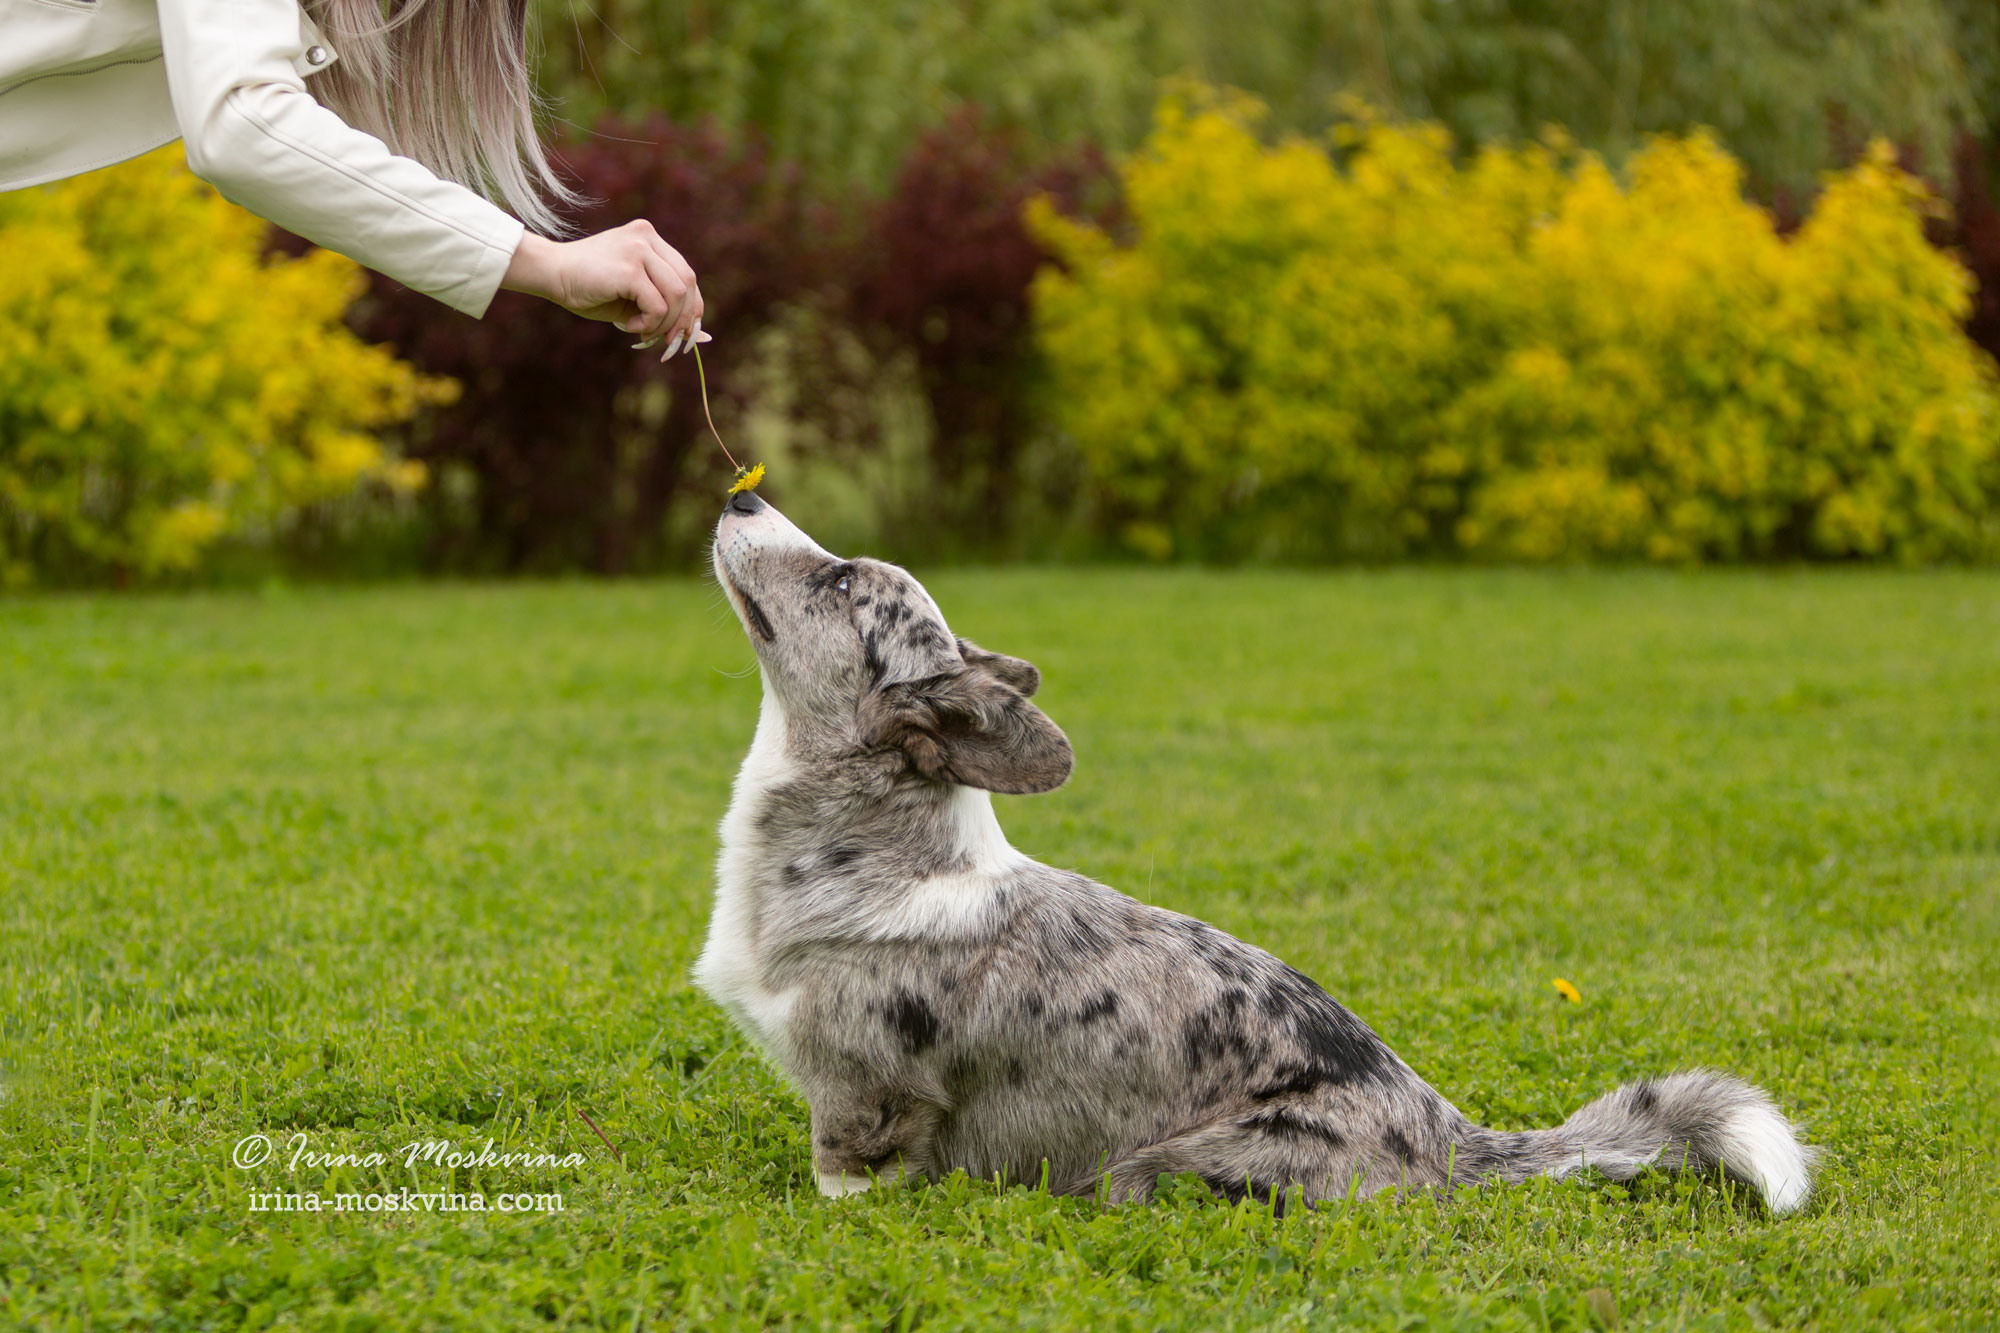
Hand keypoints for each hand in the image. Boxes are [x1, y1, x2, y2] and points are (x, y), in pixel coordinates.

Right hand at [502, 221, 708, 358]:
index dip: (692, 306)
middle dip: (682, 319)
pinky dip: (648, 323)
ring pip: (677, 294)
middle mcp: (647, 237)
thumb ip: (662, 305)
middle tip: (668, 341)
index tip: (684, 331)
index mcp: (649, 238)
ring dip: (664, 323)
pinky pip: (658, 305)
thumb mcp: (632, 295)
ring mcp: (639, 249)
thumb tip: (699, 336)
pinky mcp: (629, 268)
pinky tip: (627, 326)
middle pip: (687, 283)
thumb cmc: (587, 288)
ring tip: (642, 331)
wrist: (550, 274)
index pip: (686, 274)